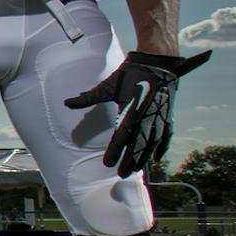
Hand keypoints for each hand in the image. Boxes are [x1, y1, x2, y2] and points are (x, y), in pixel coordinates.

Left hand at [64, 49, 209, 177]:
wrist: (157, 61)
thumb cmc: (130, 73)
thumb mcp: (108, 85)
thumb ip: (88, 97)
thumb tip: (67, 103)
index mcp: (132, 111)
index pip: (122, 137)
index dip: (115, 151)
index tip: (107, 164)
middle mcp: (147, 117)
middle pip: (138, 145)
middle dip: (130, 161)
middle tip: (121, 175)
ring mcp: (160, 117)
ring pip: (152, 143)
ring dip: (144, 158)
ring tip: (135, 170)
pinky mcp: (167, 114)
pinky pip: (165, 135)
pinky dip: (161, 147)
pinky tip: (157, 159)